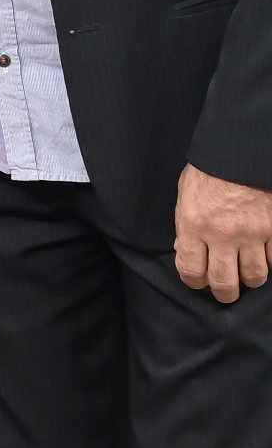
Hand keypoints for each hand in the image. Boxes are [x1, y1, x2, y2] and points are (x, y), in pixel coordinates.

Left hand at [174, 165, 271, 302]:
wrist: (239, 153)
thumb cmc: (208, 172)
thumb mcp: (185, 196)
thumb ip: (185, 226)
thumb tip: (184, 249)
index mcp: (193, 225)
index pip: (191, 270)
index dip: (194, 282)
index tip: (198, 281)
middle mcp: (222, 234)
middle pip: (224, 282)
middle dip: (224, 294)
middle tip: (225, 293)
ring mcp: (251, 233)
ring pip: (254, 276)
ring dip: (249, 279)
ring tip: (245, 275)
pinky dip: (269, 263)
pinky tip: (262, 257)